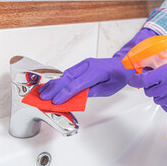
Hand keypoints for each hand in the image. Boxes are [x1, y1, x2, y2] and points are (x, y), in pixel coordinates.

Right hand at [39, 28, 157, 103]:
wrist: (123, 64)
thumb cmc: (118, 76)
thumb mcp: (109, 89)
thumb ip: (93, 91)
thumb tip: (78, 96)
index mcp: (96, 71)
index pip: (77, 84)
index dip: (65, 94)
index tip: (56, 101)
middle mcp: (88, 65)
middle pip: (68, 78)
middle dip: (54, 89)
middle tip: (44, 98)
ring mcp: (83, 64)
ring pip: (65, 74)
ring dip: (54, 84)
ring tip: (43, 93)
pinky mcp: (81, 66)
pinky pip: (68, 73)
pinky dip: (58, 80)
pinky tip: (51, 86)